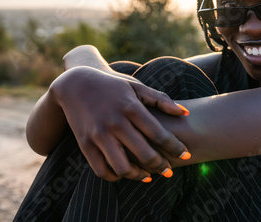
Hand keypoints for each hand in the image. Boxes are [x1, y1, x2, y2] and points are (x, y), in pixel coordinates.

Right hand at [51, 66, 189, 181]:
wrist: (74, 84)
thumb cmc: (112, 85)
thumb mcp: (136, 86)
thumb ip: (160, 99)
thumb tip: (184, 113)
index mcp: (131, 107)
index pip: (158, 133)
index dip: (175, 147)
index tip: (186, 154)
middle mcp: (115, 123)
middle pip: (144, 153)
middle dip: (161, 165)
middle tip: (169, 170)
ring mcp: (98, 135)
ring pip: (123, 167)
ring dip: (139, 175)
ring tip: (148, 175)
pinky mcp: (85, 145)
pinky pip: (102, 170)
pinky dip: (116, 176)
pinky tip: (126, 173)